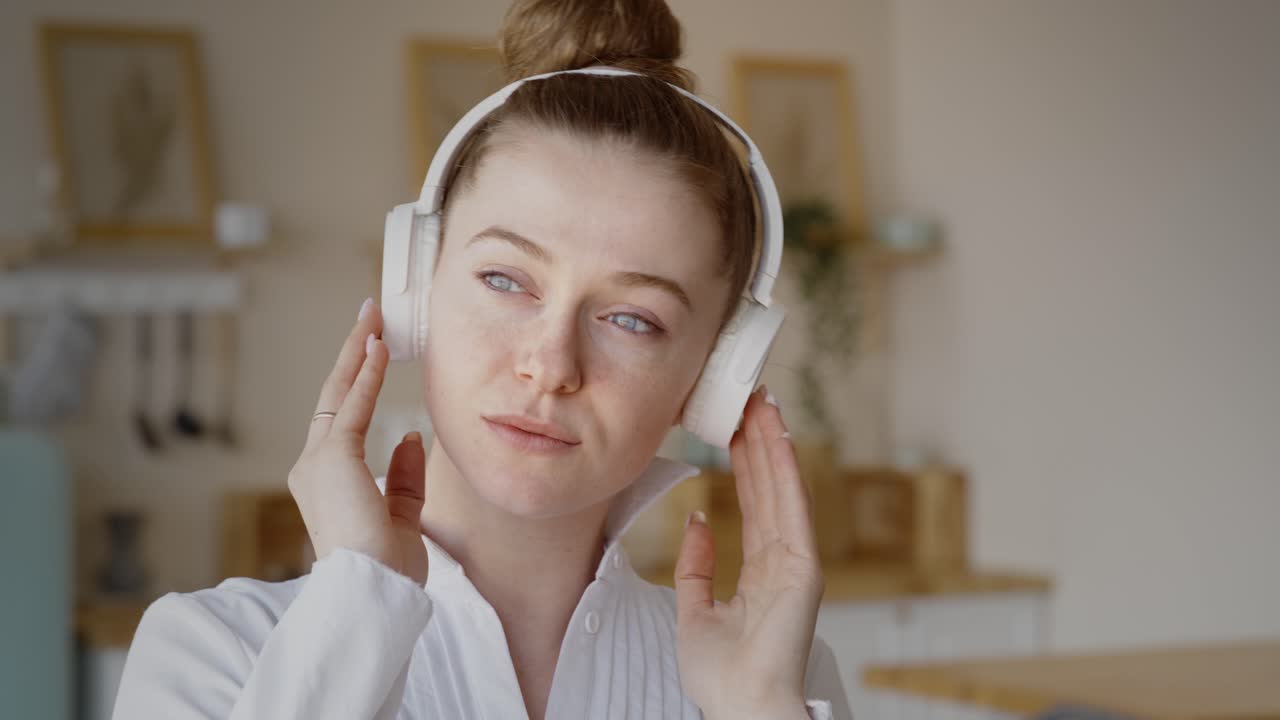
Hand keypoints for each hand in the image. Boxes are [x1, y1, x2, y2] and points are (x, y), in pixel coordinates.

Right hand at [288, 298, 428, 584]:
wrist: (374, 591)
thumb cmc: (386, 569)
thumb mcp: (402, 517)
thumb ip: (403, 478)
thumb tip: (409, 436)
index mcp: (326, 485)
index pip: (342, 421)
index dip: (358, 384)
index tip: (374, 353)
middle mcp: (312, 468)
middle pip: (332, 397)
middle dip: (352, 355)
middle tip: (369, 317)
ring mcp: (317, 461)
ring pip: (337, 393)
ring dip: (358, 352)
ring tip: (373, 317)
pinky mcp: (333, 457)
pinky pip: (353, 405)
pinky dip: (368, 372)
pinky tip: (379, 346)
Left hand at [674, 386, 823, 719]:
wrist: (740, 708)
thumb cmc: (722, 677)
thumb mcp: (694, 610)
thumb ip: (695, 565)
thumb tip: (697, 518)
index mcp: (762, 572)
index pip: (754, 505)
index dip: (745, 464)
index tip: (735, 427)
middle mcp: (783, 561)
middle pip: (769, 488)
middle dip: (759, 441)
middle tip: (749, 397)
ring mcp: (797, 562)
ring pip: (781, 488)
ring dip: (771, 442)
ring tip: (761, 401)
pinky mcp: (804, 567)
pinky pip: (791, 507)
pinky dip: (785, 469)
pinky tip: (776, 436)